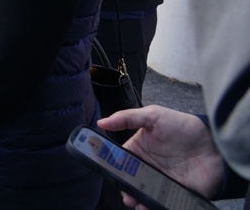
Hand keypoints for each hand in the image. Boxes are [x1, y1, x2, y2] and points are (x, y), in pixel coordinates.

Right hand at [97, 105, 224, 206]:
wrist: (214, 143)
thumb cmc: (182, 126)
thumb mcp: (152, 115)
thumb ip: (126, 118)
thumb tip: (101, 122)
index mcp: (138, 150)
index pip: (120, 162)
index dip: (114, 169)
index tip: (110, 173)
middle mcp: (148, 168)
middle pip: (130, 182)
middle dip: (126, 190)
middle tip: (127, 194)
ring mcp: (162, 182)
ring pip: (144, 195)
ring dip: (139, 201)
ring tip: (138, 204)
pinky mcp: (177, 194)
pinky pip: (163, 202)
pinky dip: (156, 206)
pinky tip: (151, 207)